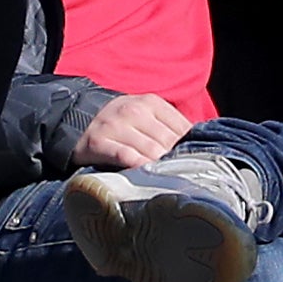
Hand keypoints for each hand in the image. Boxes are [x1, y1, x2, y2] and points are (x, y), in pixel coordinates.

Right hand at [74, 92, 192, 170]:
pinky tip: (145, 175)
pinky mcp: (99, 142)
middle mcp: (133, 111)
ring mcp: (115, 125)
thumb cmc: (124, 125)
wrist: (80, 124)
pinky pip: (126, 157)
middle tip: (179, 176)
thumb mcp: (147, 117)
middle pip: (168, 141)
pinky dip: (138, 166)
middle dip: (175, 160)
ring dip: (160, 166)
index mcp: (151, 102)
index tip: (192, 163)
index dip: (188, 148)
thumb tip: (202, 144)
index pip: (182, 128)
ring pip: (151, 150)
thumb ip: (171, 127)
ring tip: (165, 179)